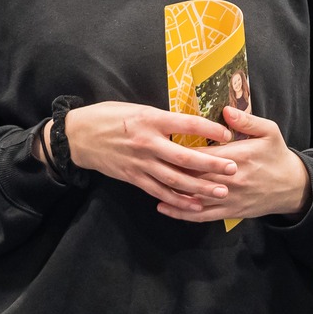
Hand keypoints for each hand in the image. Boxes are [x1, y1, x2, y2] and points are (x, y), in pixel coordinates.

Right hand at [65, 100, 237, 208]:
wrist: (78, 136)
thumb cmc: (109, 116)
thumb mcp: (137, 108)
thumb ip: (162, 118)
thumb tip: (190, 124)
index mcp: (151, 119)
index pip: (187, 124)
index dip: (209, 129)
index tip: (228, 135)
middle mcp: (147, 142)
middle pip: (185, 157)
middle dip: (212, 165)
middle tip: (233, 169)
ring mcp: (140, 163)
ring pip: (175, 179)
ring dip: (200, 188)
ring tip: (221, 191)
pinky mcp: (133, 177)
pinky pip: (159, 192)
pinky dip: (178, 200)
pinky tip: (194, 205)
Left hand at [156, 106, 310, 223]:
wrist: (293, 188)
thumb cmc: (278, 156)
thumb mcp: (269, 132)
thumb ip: (247, 120)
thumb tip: (225, 111)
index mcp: (239, 157)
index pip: (204, 154)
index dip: (183, 149)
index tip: (164, 142)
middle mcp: (232, 180)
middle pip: (195, 175)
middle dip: (172, 169)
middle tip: (150, 161)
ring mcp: (230, 198)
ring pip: (195, 197)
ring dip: (171, 192)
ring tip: (149, 183)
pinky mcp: (230, 212)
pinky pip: (202, 215)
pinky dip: (181, 213)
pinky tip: (164, 207)